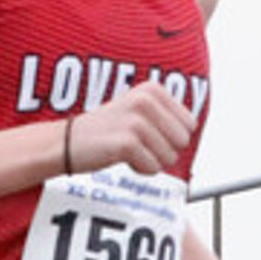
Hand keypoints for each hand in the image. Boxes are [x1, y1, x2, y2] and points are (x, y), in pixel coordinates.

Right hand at [68, 79, 199, 176]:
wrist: (67, 142)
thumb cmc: (106, 131)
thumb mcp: (139, 112)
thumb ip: (167, 115)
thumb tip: (193, 127)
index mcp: (152, 90)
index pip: (189, 124)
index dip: (170, 137)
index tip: (146, 132)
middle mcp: (146, 101)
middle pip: (182, 142)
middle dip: (162, 150)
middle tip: (136, 143)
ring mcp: (136, 121)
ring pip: (169, 157)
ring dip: (149, 160)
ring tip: (126, 150)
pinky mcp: (127, 143)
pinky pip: (152, 168)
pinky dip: (139, 169)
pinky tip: (120, 158)